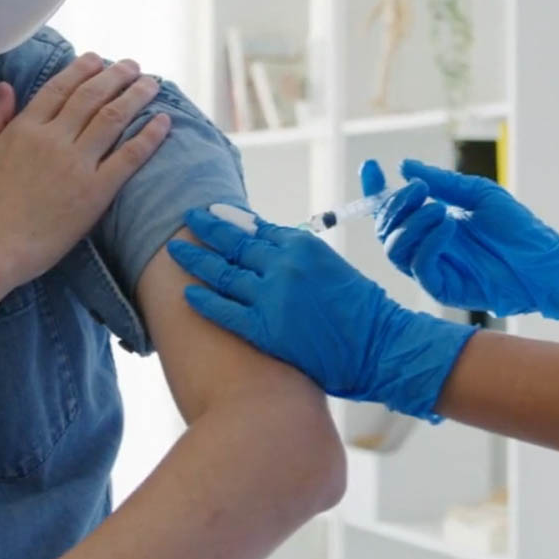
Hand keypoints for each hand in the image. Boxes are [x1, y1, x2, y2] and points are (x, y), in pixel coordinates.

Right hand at [0, 53, 170, 291]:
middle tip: (134, 65)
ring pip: (113, 118)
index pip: (60, 88)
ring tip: (152, 83)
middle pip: (92, 96)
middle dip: (116, 76)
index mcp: (25, 129)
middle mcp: (54, 139)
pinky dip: (148, 136)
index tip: (99, 59)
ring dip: (136, 96)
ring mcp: (77, 164)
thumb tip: (5, 86)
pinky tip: (163, 120)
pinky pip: (129, 156)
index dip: (82, 69)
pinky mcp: (96, 191)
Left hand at [168, 207, 474, 421]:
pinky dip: (204, 301)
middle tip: (188, 218)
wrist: (383, 346)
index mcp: (301, 245)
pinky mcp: (266, 328)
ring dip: (196, 259)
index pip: (257, 227)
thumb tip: (268, 250)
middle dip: (208, 229)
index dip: (231, 220)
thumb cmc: (363, 311)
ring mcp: (272, 296)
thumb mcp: (330, 267)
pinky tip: (187, 293)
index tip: (213, 213)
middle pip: (234, 242)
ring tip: (175, 249)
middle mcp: (284, 264)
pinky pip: (225, 310)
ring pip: (223, 272)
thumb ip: (297, 257)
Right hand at [362, 159, 558, 333]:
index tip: (370, 166)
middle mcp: (425, 246)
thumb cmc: (517, 229)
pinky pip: (419, 267)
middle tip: (420, 189)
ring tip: (439, 209)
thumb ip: (441, 181)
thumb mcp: (477, 194)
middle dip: (396, 205)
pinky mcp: (443, 288)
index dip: (374, 191)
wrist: (545, 261)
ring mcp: (432, 269)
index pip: (391, 210)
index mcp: (430, 224)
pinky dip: (428, 242)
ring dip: (411, 223)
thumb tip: (404, 166)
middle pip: (386, 229)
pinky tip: (448, 226)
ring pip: (395, 249)